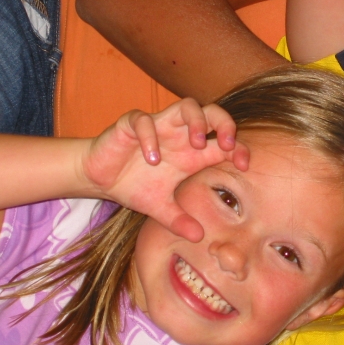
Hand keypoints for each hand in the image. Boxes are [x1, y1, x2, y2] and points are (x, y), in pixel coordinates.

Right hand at [81, 98, 248, 240]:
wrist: (99, 177)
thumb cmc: (134, 186)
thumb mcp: (160, 208)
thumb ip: (179, 220)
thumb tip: (198, 238)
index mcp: (192, 152)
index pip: (225, 141)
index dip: (239, 148)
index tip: (244, 165)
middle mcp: (180, 135)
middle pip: (212, 112)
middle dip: (225, 124)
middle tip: (227, 144)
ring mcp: (158, 126)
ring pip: (186, 106)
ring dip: (196, 121)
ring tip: (195, 144)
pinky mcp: (131, 124)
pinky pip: (143, 120)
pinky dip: (150, 135)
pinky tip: (151, 157)